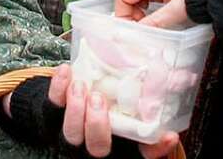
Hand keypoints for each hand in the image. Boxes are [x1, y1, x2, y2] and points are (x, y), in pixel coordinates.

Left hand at [50, 65, 179, 156]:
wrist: (76, 104)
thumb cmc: (111, 114)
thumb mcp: (131, 126)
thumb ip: (150, 133)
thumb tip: (171, 134)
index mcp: (117, 151)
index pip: (139, 156)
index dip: (154, 149)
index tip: (168, 134)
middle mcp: (92, 148)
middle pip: (95, 147)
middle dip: (97, 125)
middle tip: (100, 99)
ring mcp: (70, 133)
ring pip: (69, 132)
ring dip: (75, 109)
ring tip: (81, 86)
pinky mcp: (51, 116)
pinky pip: (51, 107)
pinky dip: (57, 89)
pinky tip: (66, 71)